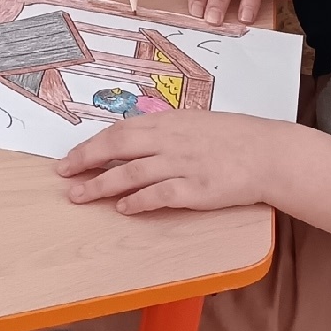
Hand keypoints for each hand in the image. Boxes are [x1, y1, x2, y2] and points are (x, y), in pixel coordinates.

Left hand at [55, 110, 275, 214]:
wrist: (268, 153)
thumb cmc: (233, 138)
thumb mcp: (194, 124)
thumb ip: (164, 132)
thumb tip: (132, 141)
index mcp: (168, 122)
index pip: (119, 131)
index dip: (91, 145)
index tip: (71, 157)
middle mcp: (170, 141)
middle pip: (117, 148)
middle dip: (85, 161)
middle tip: (62, 174)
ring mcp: (182, 165)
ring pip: (131, 173)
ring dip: (101, 185)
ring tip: (80, 195)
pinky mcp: (195, 189)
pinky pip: (158, 195)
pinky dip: (137, 202)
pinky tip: (122, 208)